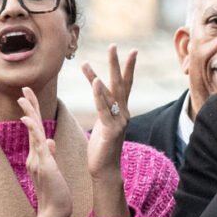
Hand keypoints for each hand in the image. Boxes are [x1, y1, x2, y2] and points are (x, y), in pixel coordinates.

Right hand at [16, 86, 71, 216]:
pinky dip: (33, 131)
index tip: (30, 97)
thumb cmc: (56, 192)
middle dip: (28, 106)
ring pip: (32, 131)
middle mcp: (34, 155)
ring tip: (23, 97)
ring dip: (29, 113)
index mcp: (38, 155)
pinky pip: (37, 144)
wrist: (55, 210)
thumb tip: (50, 141)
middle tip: (24, 88)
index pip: (35, 129)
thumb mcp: (53, 170)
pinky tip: (27, 119)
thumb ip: (49, 155)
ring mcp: (36, 159)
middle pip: (31, 125)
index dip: (33, 113)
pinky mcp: (43, 164)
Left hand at [81, 44, 135, 178]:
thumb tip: (102, 99)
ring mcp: (119, 122)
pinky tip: (94, 81)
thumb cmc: (102, 149)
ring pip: (110, 94)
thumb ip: (104, 111)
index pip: (125, 86)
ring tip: (86, 63)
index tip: (130, 51)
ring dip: (99, 76)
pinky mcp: (111, 130)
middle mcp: (123, 114)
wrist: (106, 171)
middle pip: (122, 84)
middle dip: (118, 64)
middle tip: (115, 46)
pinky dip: (99, 94)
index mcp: (121, 112)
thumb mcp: (102, 125)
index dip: (127, 68)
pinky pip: (104, 109)